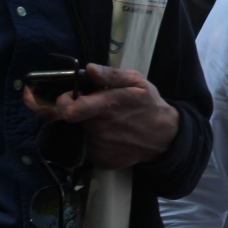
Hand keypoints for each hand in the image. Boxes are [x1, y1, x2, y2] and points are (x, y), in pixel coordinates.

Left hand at [24, 63, 178, 169]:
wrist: (164, 136)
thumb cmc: (149, 106)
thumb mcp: (136, 82)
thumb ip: (110, 75)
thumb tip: (89, 68)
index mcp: (105, 108)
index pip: (69, 110)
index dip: (63, 102)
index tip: (70, 97)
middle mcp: (99, 130)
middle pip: (72, 120)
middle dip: (79, 112)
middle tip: (96, 108)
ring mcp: (99, 147)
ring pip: (79, 133)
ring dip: (87, 126)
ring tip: (108, 121)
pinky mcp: (100, 159)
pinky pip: (87, 147)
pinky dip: (94, 140)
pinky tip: (110, 135)